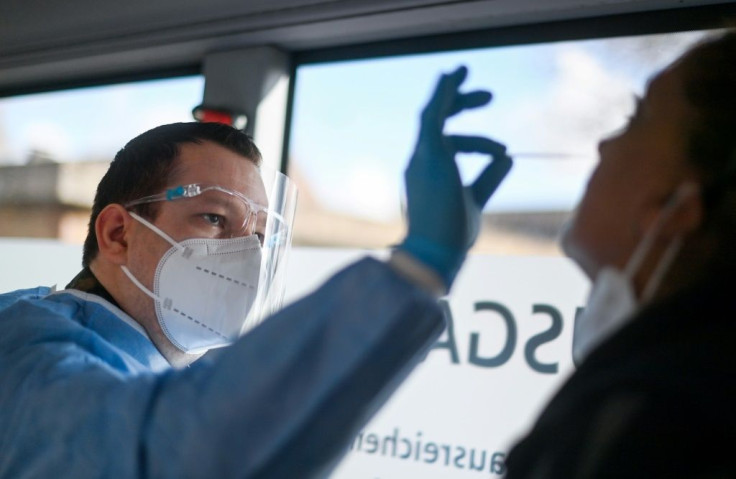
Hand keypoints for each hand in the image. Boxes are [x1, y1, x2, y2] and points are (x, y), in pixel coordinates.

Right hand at [398, 66, 511, 288]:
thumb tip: (508, 157)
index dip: (477, 143)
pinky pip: (432, 116)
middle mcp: (419, 163)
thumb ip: (488, 178)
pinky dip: (442, 94)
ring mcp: (421, 158)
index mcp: (427, 175)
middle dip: (460, 105)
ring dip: (450, 93)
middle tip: (489, 96)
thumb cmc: (450, 235)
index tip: (502, 150)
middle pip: (435, 124)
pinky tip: (452, 76)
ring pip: (431, 115)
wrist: (434, 253)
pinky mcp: (429, 155)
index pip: (449, 146)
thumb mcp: (475, 200)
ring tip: (466, 70)